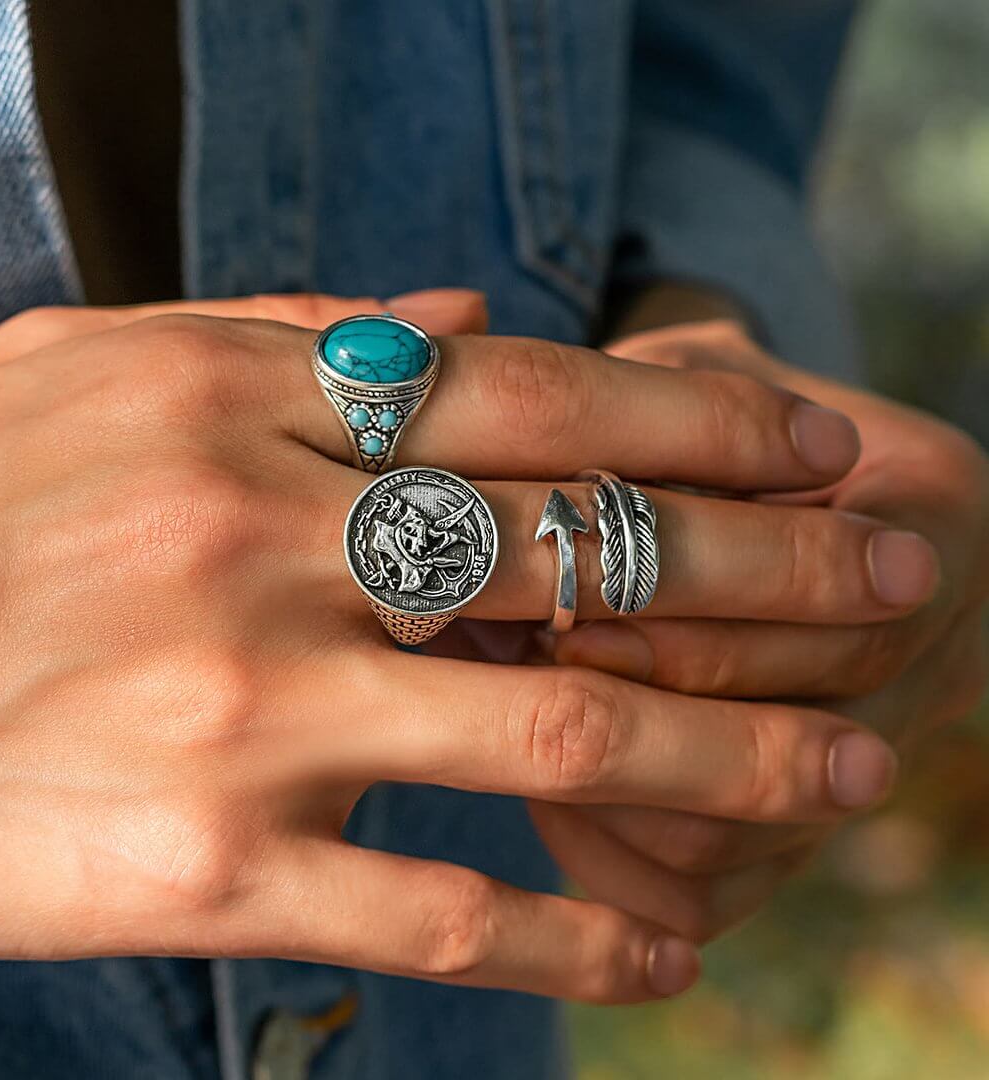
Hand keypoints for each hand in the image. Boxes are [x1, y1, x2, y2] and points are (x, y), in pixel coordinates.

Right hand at [0, 298, 906, 1002]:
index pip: (528, 402)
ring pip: (551, 737)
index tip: (813, 451)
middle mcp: (254, 543)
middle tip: (897, 585)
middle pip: (579, 556)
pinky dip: (578, 932)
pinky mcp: (210, 868)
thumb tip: (466, 318)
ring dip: (728, 758)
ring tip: (848, 768)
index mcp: (233, 404)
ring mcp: (241, 710)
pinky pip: (445, 906)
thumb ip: (292, 331)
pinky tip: (667, 950)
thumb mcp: (102, 368)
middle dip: (769, 571)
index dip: (695, 423)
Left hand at [540, 319, 986, 942]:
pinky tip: (546, 788)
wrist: (704, 474)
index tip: (573, 619)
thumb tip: (564, 535)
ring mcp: (861, 753)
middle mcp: (933, 651)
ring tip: (517, 725)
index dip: (700, 629)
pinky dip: (608, 855)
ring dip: (614, 793)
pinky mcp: (786, 825)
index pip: (848, 619)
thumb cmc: (671, 408)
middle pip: (801, 740)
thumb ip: (650, 429)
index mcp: (932, 520)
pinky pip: (702, 891)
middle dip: (649, 707)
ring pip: (742, 837)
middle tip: (531, 665)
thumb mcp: (673, 374)